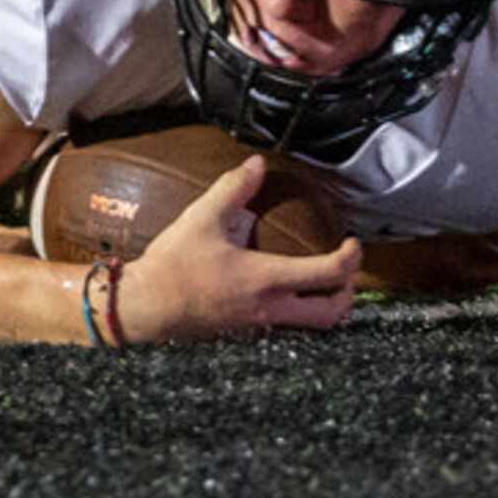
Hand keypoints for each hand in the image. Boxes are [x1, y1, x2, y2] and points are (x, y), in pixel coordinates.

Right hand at [123, 156, 361, 342]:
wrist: (146, 307)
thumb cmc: (174, 265)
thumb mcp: (202, 218)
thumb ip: (234, 188)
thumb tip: (257, 164)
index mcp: (267, 279)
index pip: (328, 274)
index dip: (351, 257)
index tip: (352, 242)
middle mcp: (270, 309)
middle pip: (330, 313)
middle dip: (347, 293)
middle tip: (344, 272)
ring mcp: (258, 327)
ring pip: (311, 328)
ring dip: (326, 308)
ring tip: (321, 286)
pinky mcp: (245, 334)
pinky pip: (286, 331)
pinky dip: (298, 315)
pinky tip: (285, 296)